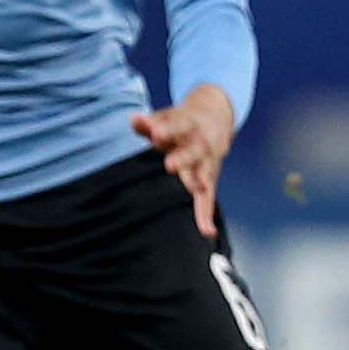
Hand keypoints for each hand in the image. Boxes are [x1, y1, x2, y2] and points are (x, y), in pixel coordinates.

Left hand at [132, 84, 237, 237]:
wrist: (215, 119)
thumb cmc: (180, 124)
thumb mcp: (167, 118)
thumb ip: (149, 123)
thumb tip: (133, 119)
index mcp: (188, 125)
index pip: (177, 125)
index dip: (166, 129)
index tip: (155, 133)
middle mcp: (200, 144)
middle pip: (193, 151)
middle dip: (183, 158)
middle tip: (170, 165)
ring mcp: (207, 162)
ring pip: (204, 172)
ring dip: (199, 182)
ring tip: (197, 188)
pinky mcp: (210, 179)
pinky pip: (208, 198)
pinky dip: (206, 214)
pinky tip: (207, 231)